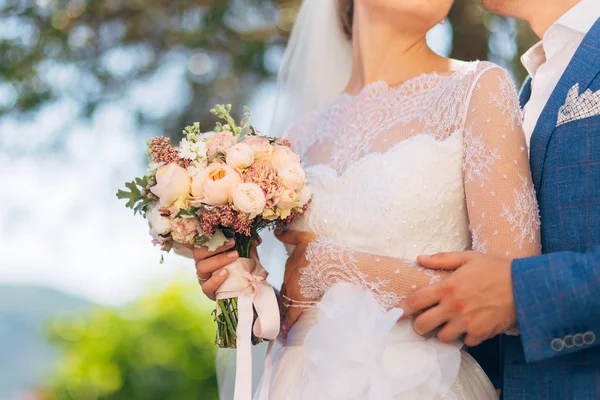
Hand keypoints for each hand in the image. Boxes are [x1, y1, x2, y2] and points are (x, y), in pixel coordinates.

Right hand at [193, 237, 260, 300]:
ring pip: (201, 267)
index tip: (229, 234)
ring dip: (218, 260)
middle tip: (233, 243)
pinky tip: (225, 273)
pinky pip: (206, 286)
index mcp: (208, 252)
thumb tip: (257, 240)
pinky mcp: (208, 291)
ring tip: (233, 257)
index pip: (202, 241)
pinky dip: (215, 280)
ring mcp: (204, 277)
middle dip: (216, 247)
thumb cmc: (242, 267)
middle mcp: (203, 263)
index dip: (212, 236)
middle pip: (199, 253)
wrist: (247, 287)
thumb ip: (249, 244)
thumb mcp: (246, 253)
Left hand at [276, 230, 317, 331]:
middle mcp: (288, 281)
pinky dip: (287, 323)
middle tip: (283, 304)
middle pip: (285, 291)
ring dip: (283, 310)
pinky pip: (291, 315)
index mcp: (289, 267)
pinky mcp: (301, 303)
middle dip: (284, 297)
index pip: (287, 278)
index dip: (288, 282)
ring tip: (281, 318)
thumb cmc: (320, 250)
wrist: (332, 264)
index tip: (288, 287)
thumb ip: (289, 235)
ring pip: (286, 303)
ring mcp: (294, 293)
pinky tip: (283, 330)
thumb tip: (276, 231)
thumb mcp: (304, 237)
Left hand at [400, 251, 516, 346]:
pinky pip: (464, 342)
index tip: (398, 313)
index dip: (404, 309)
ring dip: (442, 332)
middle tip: (423, 322)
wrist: (526, 286)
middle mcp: (453, 306)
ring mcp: (466, 322)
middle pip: (423, 325)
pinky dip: (464, 337)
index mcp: (447, 287)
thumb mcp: (468, 257)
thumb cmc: (496, 269)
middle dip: (419, 325)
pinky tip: (469, 327)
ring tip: (448, 325)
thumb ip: (442, 258)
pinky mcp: (480, 333)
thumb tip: (420, 259)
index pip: (416, 301)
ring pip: (441, 337)